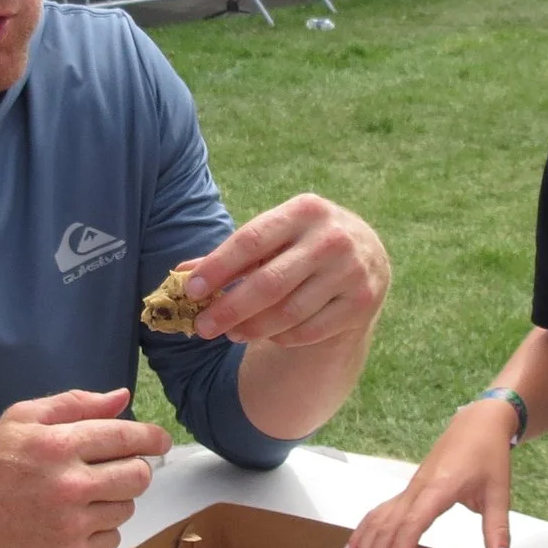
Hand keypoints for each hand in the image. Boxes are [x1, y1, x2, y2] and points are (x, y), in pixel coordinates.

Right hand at [0, 389, 171, 547]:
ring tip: (82, 497)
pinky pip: (112, 540)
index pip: (127, 437)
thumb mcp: (19, 420)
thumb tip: (122, 398)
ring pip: (127, 509)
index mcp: (57, 445)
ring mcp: (70, 526)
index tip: (160, 441)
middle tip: (115, 470)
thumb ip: (74, 404)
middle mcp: (68, 485)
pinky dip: (101, 530)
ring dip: (114, 500)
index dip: (152, 438)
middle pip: (138, 476)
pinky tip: (73, 522)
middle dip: (134, 469)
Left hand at [183, 194, 390, 347]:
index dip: (217, 268)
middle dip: (229, 309)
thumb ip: (231, 254)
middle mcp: (332, 238)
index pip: (251, 241)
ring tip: (230, 332)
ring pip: (288, 313)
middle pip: (269, 284)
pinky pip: (308, 331)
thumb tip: (179, 274)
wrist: (367, 254)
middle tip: (201, 328)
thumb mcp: (274, 237)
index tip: (190, 290)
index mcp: (305, 210)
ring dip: (251, 328)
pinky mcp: (362, 302)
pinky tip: (268, 334)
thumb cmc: (303, 243)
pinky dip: (281, 337)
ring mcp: (352, 271)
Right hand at [344, 399, 516, 547]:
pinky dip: (362, 533)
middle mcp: (416, 491)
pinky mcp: (407, 492)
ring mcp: (408, 491)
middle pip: (387, 528)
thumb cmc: (488, 456)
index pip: (413, 523)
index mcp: (438, 490)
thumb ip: (497, 529)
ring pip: (377, 522)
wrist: (476, 424)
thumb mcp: (499, 493)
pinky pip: (378, 513)